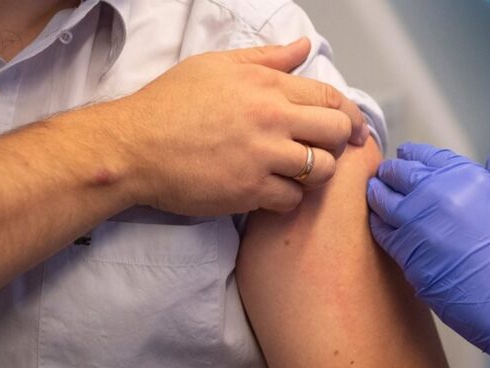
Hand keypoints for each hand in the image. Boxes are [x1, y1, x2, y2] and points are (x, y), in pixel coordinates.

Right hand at [115, 38, 369, 214]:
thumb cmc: (171, 103)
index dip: (350, 115)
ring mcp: (263, 157)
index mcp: (268, 86)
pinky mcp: (250, 191)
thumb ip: (268, 58)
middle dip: (340, 143)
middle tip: (325, 150)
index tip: (354, 130)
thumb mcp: (217, 65)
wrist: (134, 147)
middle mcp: (272, 120)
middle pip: (337, 133)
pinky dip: (289, 198)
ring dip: (316, 173)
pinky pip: (293, 199)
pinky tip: (273, 190)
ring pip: (322, 170)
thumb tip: (304, 47)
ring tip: (297, 171)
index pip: (331, 98)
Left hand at [367, 143, 489, 367]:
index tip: (403, 160)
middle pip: (398, 172)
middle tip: (383, 179)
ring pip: (381, 198)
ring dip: (377, 196)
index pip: (424, 155)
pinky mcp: (406, 249)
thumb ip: (464, 193)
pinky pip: (381, 230)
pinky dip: (378, 225)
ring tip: (376, 197)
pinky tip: (380, 225)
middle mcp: (440, 191)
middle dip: (389, 175)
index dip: (409, 158)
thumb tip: (433, 192)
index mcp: (467, 176)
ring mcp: (419, 219)